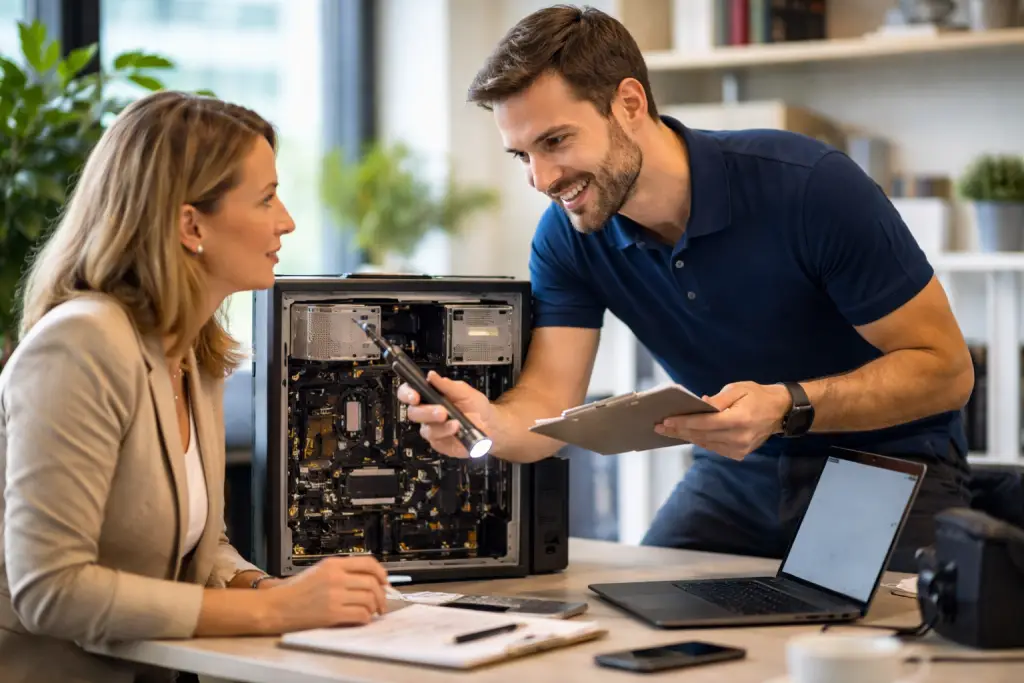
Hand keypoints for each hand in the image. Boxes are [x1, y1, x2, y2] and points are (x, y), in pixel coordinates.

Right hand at [261, 556, 387, 632]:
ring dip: (374, 608)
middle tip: (382, 603)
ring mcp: (334, 596)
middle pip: (372, 583)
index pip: (368, 563)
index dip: (381, 573)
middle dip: (382, 595)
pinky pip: (360, 615)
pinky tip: (362, 619)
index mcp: (333, 564)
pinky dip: (366, 618)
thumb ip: (341, 572)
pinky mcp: (332, 614)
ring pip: (369, 599)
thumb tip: (368, 579)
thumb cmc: (294, 591)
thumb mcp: (319, 571)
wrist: (275, 606)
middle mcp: (336, 578)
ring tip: (372, 612)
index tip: (384, 581)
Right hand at [397, 371, 492, 457]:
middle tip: (441, 411)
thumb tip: (432, 376)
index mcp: (430, 396)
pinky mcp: (439, 442)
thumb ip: (448, 385)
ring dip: (438, 425)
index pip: (409, 392)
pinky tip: (456, 428)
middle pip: (413, 413)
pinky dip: (447, 433)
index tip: (414, 395)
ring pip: (424, 428)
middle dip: (426, 411)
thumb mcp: (465, 392)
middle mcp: (428, 413)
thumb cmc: (476, 407)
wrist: (490, 426)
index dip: (407, 393)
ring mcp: (432, 428)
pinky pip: (436, 439)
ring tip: (454, 421)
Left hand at [654, 381, 791, 459]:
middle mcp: (739, 438)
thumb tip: (698, 405)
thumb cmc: (757, 395)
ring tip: (668, 431)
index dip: (683, 423)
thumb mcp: (737, 389)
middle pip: (701, 436)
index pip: (704, 423)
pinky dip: (699, 440)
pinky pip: (713, 448)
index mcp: (739, 420)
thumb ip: (717, 400)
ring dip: (686, 437)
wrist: (779, 411)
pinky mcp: (739, 454)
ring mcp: (740, 449)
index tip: (665, 421)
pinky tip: (686, 435)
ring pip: (705, 444)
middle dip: (678, 431)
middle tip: (659, 427)